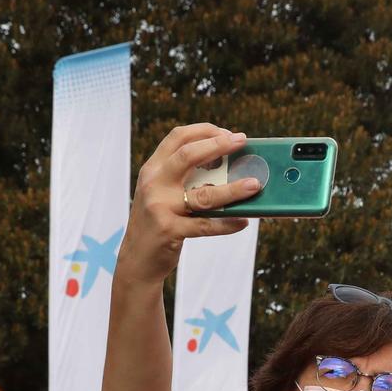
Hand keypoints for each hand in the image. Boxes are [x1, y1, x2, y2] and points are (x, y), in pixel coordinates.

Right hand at [116, 124, 257, 283]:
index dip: (204, 130)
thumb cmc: (157, 223)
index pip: (177, 137)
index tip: (227, 133)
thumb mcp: (161, 193)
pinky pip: (205, 225)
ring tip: (254, 185)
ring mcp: (160, 207)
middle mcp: (154, 184)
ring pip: (204, 194)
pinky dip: (227, 224)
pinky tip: (242, 221)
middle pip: (188, 155)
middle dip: (218, 145)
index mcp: (153, 170)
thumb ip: (183, 178)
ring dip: (233, 189)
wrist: (137, 260)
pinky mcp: (169, 230)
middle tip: (242, 142)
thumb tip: (226, 168)